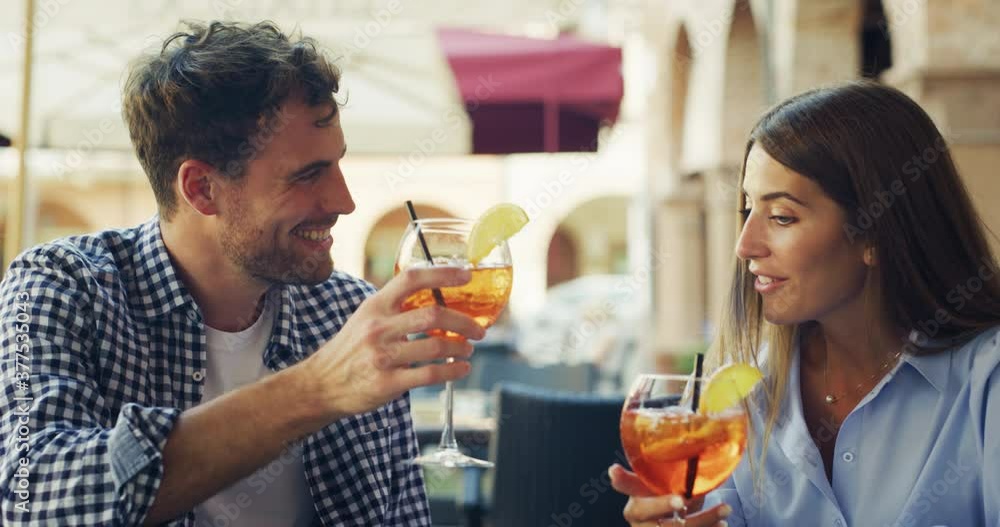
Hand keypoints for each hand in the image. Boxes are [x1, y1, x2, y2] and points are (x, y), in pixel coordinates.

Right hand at [299, 266, 484, 419]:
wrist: (321, 384)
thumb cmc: (350, 349)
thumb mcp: (366, 317)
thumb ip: (395, 306)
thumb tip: (436, 295)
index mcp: (375, 306)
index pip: (411, 278)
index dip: (442, 274)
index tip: (466, 275)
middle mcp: (378, 328)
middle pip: (433, 315)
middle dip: (464, 322)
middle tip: (479, 329)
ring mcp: (382, 356)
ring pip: (435, 347)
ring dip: (461, 348)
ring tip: (468, 349)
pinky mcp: (387, 383)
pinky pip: (429, 375)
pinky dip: (452, 372)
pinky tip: (460, 369)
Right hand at [609, 464, 731, 526]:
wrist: (674, 526)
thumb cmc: (670, 502)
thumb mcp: (667, 486)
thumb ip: (672, 472)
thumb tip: (698, 445)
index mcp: (635, 497)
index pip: (624, 485)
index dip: (620, 479)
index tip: (614, 469)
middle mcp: (639, 517)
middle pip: (644, 510)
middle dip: (662, 504)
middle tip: (681, 499)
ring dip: (702, 520)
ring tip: (724, 509)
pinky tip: (721, 523)